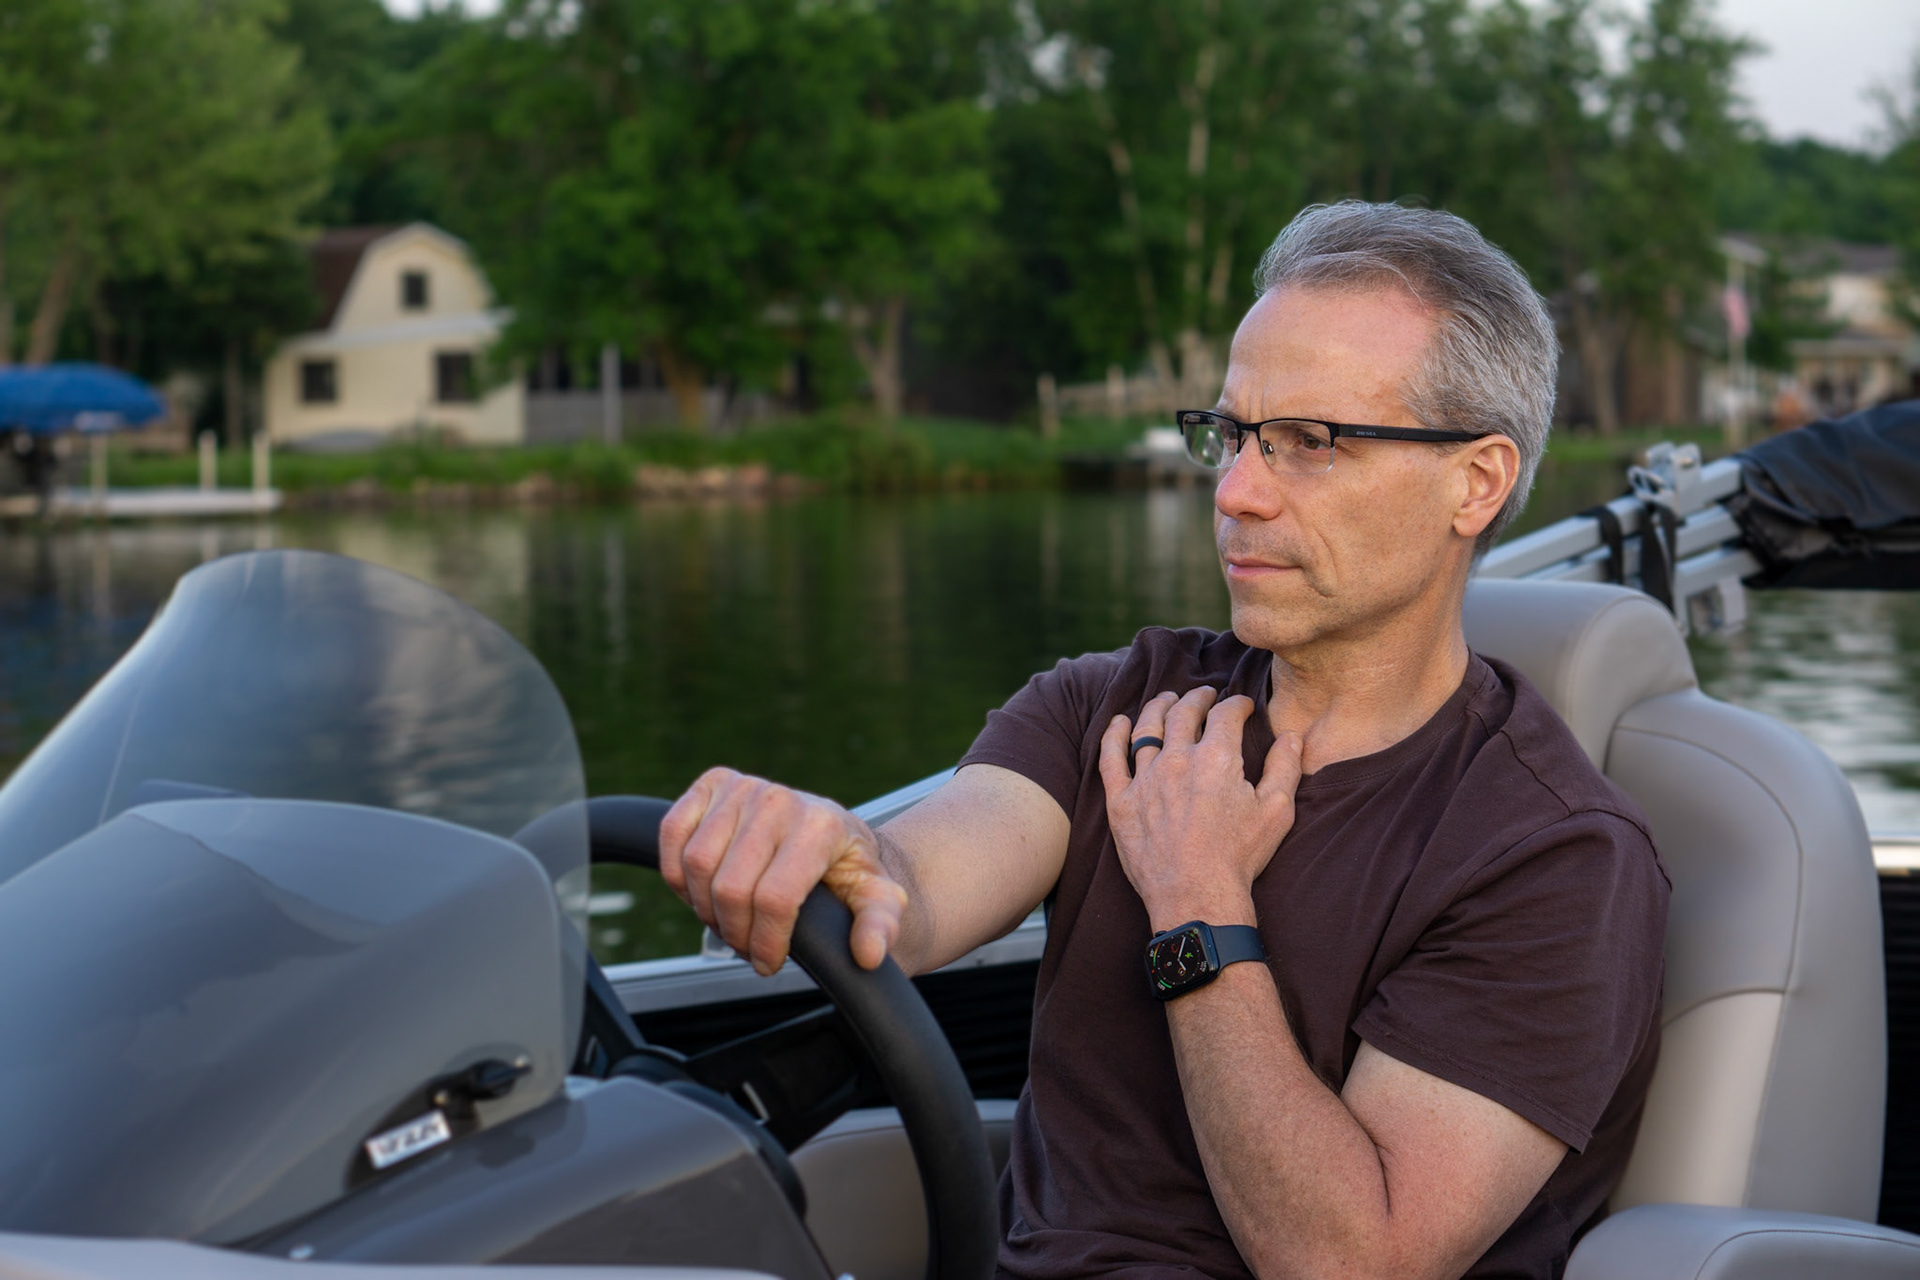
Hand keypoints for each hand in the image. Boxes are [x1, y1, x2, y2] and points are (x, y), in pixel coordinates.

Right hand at [659, 767, 908, 974]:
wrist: (832, 833)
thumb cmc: (850, 871)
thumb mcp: (879, 898)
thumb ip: (881, 924)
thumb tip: (869, 953)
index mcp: (821, 826)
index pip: (775, 898)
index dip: (765, 942)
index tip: (770, 962)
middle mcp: (780, 800)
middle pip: (730, 888)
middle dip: (735, 932)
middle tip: (748, 945)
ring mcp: (743, 787)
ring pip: (696, 865)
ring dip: (704, 907)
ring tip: (729, 920)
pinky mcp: (713, 783)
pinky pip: (672, 834)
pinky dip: (677, 873)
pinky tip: (703, 891)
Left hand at [1098, 688, 1303, 928]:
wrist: (1197, 897)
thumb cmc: (1240, 857)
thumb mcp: (1277, 811)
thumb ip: (1286, 767)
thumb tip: (1291, 736)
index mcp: (1216, 757)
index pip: (1226, 714)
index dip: (1237, 704)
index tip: (1242, 706)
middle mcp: (1177, 759)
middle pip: (1183, 713)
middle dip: (1197, 698)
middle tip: (1204, 694)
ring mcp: (1145, 779)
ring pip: (1146, 728)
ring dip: (1158, 707)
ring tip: (1166, 699)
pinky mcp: (1121, 801)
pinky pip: (1110, 758)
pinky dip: (1113, 735)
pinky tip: (1118, 722)